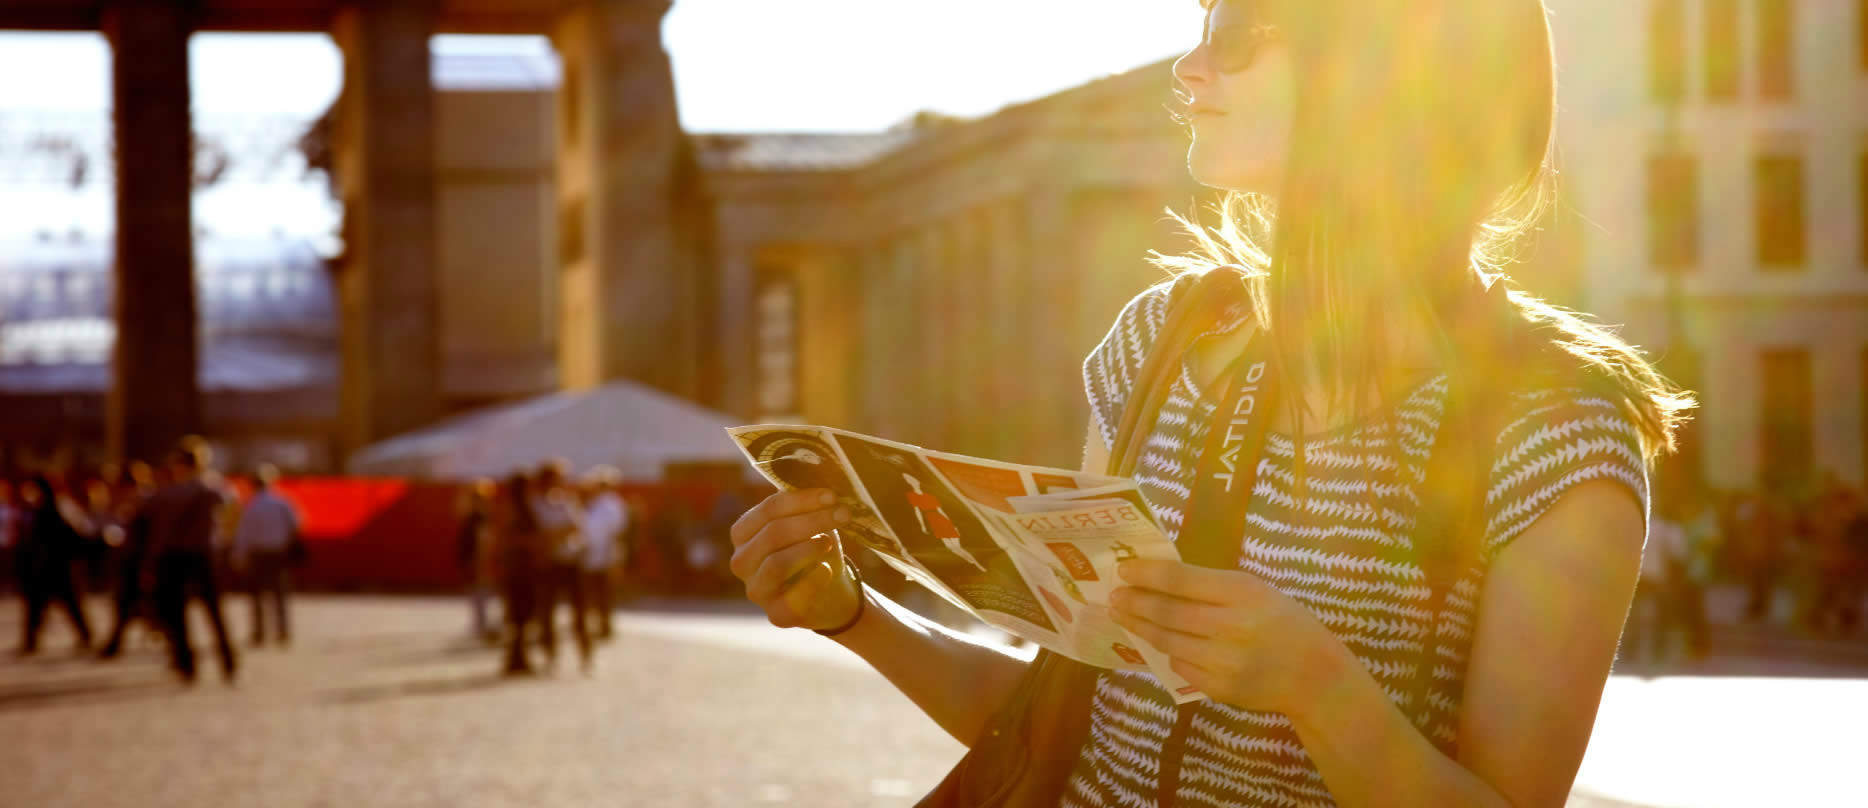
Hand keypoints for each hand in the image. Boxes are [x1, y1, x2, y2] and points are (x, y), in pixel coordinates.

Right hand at [728, 488, 860, 631]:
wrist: (831, 593)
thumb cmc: (816, 549)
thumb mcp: (810, 523)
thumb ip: (806, 503)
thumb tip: (820, 470)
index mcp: (744, 533)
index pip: (768, 510)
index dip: (801, 500)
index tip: (831, 495)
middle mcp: (742, 562)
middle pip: (773, 534)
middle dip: (812, 521)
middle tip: (843, 514)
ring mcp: (756, 590)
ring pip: (776, 564)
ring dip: (808, 548)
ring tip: (830, 542)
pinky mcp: (776, 615)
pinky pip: (792, 598)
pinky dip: (812, 581)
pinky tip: (826, 570)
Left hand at [1110, 560, 1352, 715]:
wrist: (1314, 675)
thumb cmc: (1283, 622)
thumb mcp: (1256, 591)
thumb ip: (1213, 586)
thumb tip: (1158, 579)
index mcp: (1242, 592)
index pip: (1181, 580)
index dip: (1146, 574)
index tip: (1123, 569)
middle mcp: (1231, 626)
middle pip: (1167, 613)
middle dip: (1134, 603)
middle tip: (1112, 596)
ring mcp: (1224, 661)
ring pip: (1167, 642)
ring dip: (1139, 628)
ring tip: (1122, 615)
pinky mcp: (1219, 688)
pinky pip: (1180, 666)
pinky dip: (1166, 653)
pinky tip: (1155, 642)